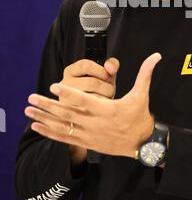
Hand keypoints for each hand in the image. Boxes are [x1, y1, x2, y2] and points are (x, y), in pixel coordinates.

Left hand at [25, 53, 161, 158]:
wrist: (142, 143)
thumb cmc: (140, 115)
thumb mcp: (142, 94)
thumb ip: (145, 73)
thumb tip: (156, 55)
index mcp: (108, 110)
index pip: (85, 101)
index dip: (69, 94)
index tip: (54, 86)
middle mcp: (96, 124)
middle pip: (68, 114)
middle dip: (48, 106)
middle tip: (31, 98)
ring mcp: (89, 135)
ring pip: (63, 127)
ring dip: (44, 119)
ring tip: (28, 112)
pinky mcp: (87, 142)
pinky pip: (65, 138)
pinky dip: (50, 132)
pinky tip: (37, 126)